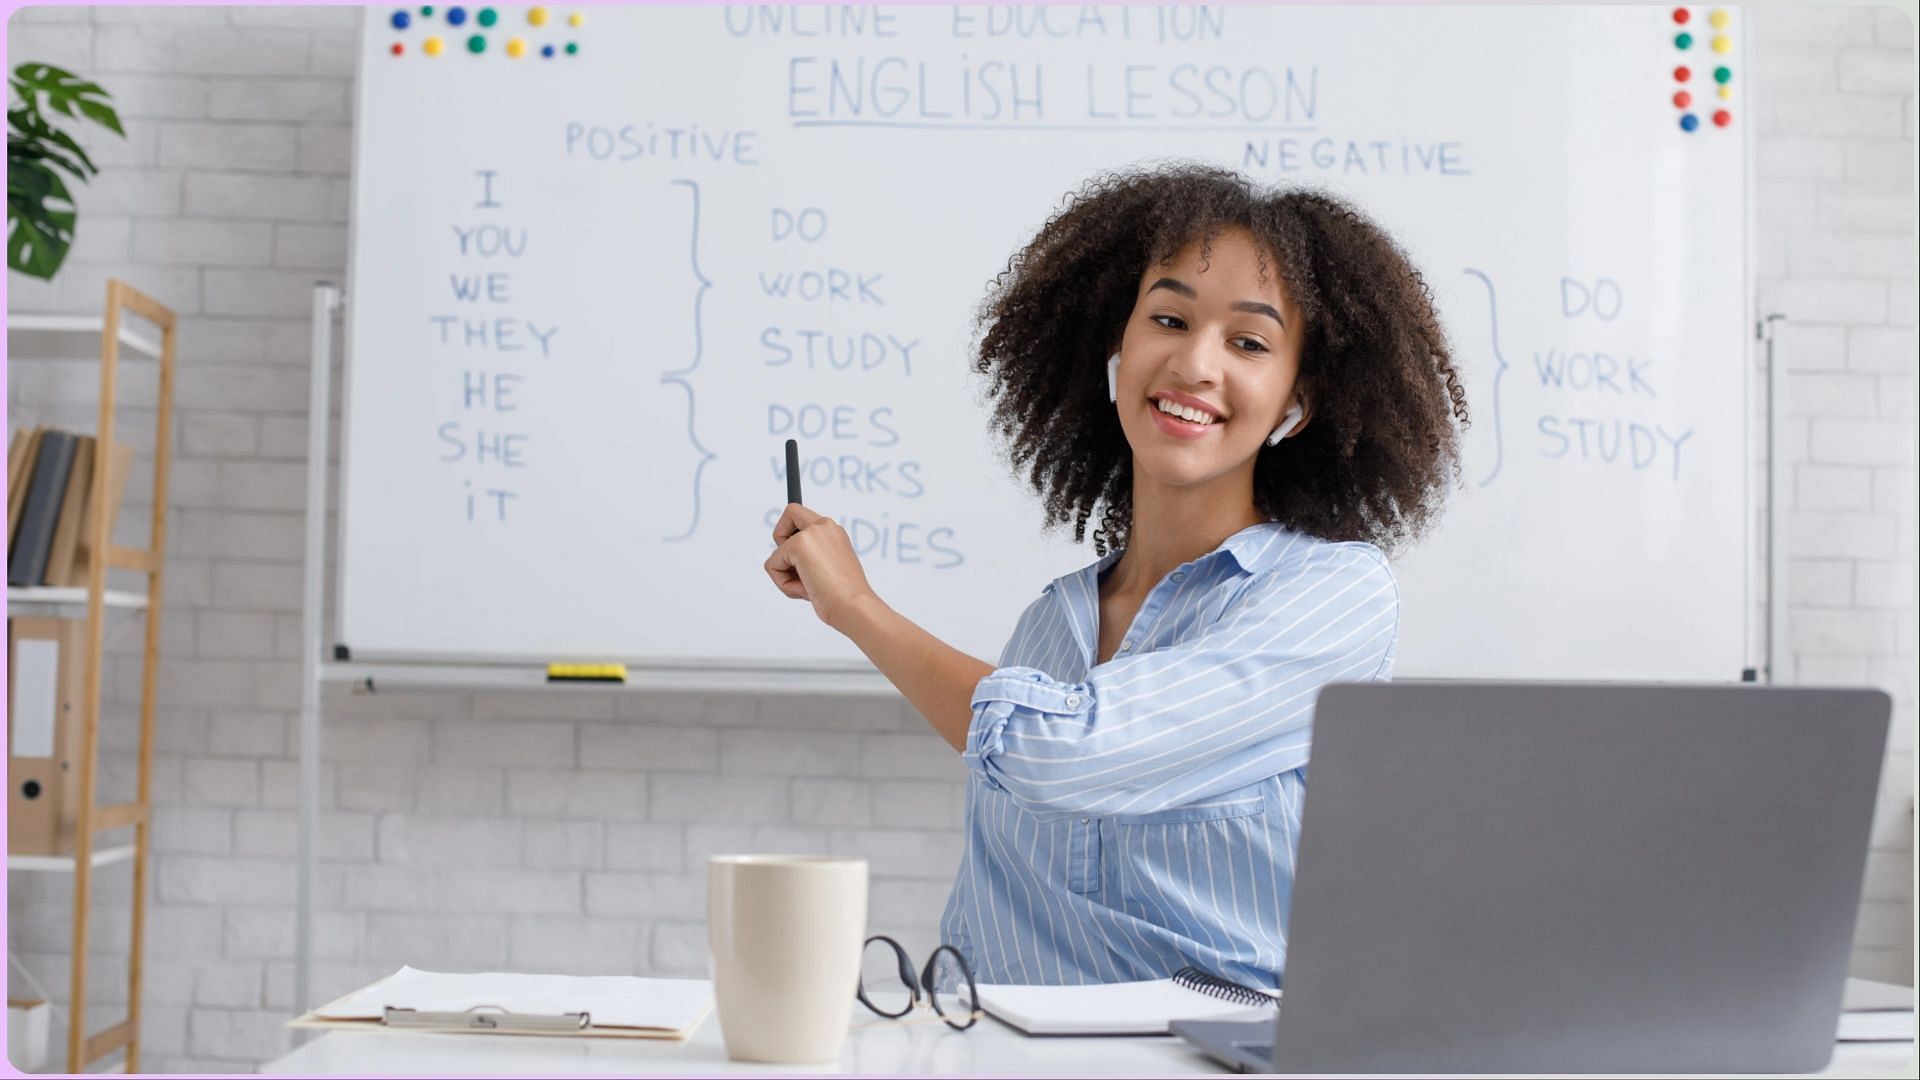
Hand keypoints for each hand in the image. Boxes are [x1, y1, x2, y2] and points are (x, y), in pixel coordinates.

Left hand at [764, 503, 877, 630]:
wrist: (853, 606)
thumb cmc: (845, 597)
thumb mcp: (828, 571)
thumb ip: (810, 559)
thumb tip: (785, 561)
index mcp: (834, 533)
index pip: (805, 518)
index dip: (792, 530)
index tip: (789, 543)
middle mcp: (825, 526)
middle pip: (790, 512)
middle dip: (781, 538)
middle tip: (796, 566)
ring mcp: (812, 532)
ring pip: (777, 551)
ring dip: (786, 575)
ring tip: (808, 589)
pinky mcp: (798, 544)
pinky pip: (772, 565)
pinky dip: (783, 584)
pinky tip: (806, 590)